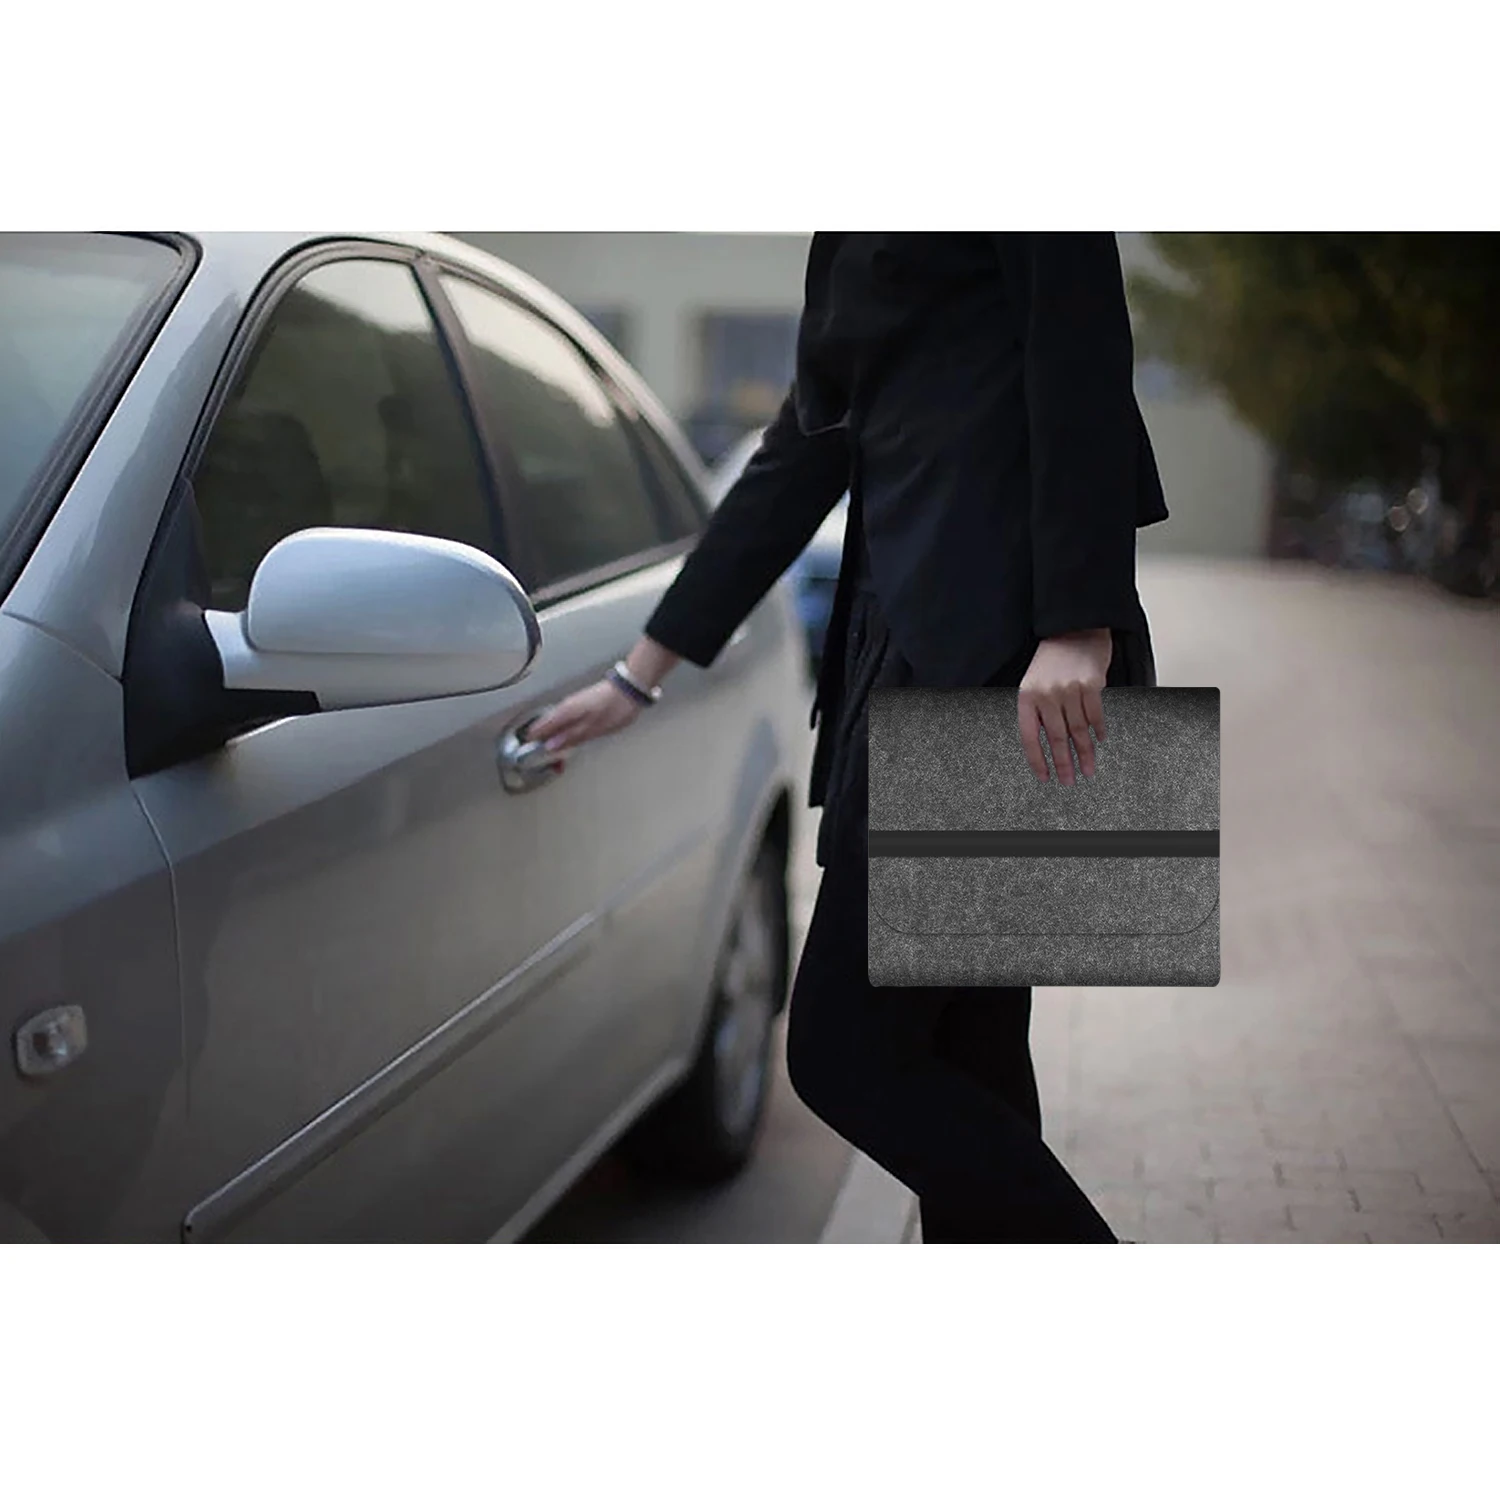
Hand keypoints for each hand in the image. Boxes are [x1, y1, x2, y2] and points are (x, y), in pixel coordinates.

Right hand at [528, 679, 640, 753]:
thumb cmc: (615, 707)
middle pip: (546, 725)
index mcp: (565, 711)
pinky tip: (568, 736)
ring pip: (555, 722)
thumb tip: (553, 746)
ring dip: (553, 736)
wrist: (630, 689)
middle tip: (544, 756)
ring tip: (555, 750)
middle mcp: (566, 705)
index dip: (534, 742)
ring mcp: (574, 703)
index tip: (531, 753)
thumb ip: (571, 737)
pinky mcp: (582, 703)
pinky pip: (565, 718)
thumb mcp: (592, 728)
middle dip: (542, 741)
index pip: (539, 727)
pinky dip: (563, 729)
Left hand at [1017, 629, 1112, 785]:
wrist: (1074, 628)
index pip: (1029, 736)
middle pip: (1056, 738)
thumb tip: (1047, 745)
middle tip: (1069, 781)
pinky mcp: (1090, 684)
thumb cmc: (1053, 658)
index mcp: (1027, 696)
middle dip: (1064, 763)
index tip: (1045, 777)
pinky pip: (1095, 715)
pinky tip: (1099, 741)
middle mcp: (1046, 694)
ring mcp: (1069, 689)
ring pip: (1078, 730)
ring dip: (1084, 754)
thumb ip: (1039, 711)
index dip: (1037, 760)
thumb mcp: (1035, 683)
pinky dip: (1098, 731)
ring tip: (1087, 769)